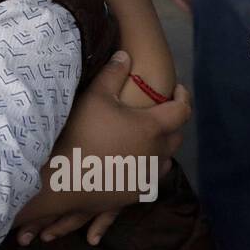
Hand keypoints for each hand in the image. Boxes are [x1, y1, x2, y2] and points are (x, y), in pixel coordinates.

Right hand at [12, 51, 190, 245]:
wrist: (65, 178)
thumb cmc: (81, 133)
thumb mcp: (95, 96)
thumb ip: (113, 73)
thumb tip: (126, 55)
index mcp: (153, 127)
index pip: (182, 110)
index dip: (184, 96)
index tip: (177, 89)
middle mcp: (157, 153)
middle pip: (177, 136)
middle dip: (172, 122)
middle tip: (158, 113)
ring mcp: (148, 176)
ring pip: (165, 160)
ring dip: (161, 148)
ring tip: (145, 140)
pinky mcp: (136, 193)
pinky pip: (151, 178)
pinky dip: (147, 168)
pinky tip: (132, 163)